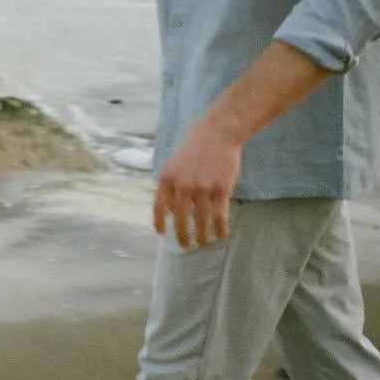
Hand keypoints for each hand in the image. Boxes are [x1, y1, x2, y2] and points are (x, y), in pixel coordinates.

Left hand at [152, 120, 242, 248]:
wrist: (217, 133)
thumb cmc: (194, 150)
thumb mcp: (174, 164)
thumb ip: (170, 186)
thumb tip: (173, 213)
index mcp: (167, 177)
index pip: (159, 206)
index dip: (159, 221)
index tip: (161, 233)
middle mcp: (183, 184)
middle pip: (180, 218)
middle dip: (182, 236)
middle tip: (185, 246)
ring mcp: (202, 187)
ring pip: (201, 220)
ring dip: (202, 236)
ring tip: (203, 243)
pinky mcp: (221, 188)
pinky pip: (219, 215)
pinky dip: (220, 228)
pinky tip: (221, 236)